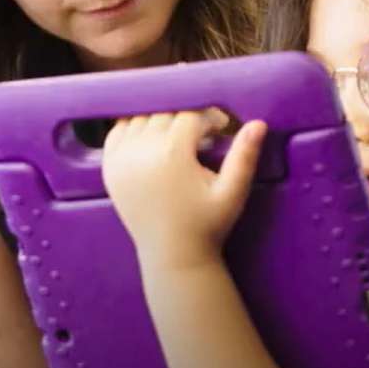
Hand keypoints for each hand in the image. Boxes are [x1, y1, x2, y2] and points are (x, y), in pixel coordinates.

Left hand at [103, 110, 266, 271]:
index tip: (220, 128)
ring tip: (178, 139)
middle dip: (186, 117)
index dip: (209, 117)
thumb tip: (259, 124)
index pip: (191, 114)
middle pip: (166, 112)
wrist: (172, 255)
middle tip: (202, 135)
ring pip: (141, 117)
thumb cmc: (207, 224)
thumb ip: (245, 155)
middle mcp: (141, 151)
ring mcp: (120, 159)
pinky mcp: (109, 168)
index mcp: (171, 153)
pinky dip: (133, 128)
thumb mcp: (232, 192)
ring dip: (161, 120)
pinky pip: (118, 131)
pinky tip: (151, 140)